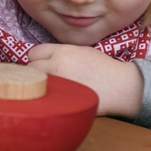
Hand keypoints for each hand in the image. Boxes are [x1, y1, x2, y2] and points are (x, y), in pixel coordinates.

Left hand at [27, 43, 143, 117]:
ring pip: (33, 84)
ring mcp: (58, 84)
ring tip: (48, 88)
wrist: (120, 86)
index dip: (36, 59)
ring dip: (37, 86)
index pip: (33, 53)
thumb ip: (60, 52)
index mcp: (62, 52)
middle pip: (29, 68)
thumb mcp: (81, 51)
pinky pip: (43, 98)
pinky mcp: (61, 100)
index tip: (42, 64)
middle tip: (44, 78)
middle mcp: (57, 66)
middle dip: (33, 73)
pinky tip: (54, 98)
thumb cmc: (102, 68)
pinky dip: (45, 98)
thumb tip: (43, 58)